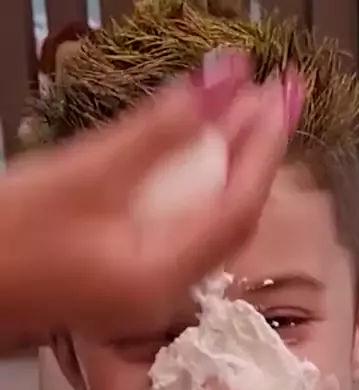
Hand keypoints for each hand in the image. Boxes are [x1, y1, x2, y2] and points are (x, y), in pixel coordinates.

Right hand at [0, 54, 300, 343]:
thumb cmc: (7, 239)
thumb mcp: (83, 177)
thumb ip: (158, 132)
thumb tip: (225, 81)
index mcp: (160, 277)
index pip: (237, 208)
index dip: (265, 148)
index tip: (283, 92)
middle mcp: (164, 292)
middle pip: (229, 218)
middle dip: (254, 152)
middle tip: (272, 93)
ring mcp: (148, 289)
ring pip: (207, 224)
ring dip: (229, 165)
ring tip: (245, 112)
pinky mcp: (131, 276)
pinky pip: (183, 229)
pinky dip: (199, 186)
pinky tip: (202, 154)